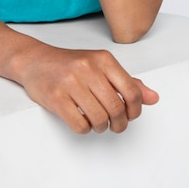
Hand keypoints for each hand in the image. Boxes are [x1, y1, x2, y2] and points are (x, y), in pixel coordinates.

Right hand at [18, 45, 158, 133]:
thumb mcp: (100, 67)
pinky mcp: (56, 97)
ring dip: (101, 127)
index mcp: (103, 59)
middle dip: (119, 123)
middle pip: (117, 108)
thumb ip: (127, 82)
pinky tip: (81, 119)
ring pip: (100, 119)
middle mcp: (88, 68)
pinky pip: (80, 125)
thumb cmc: (69, 65)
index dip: (135, 110)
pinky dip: (85, 128)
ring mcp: (71, 82)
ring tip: (96, 121)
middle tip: (115, 124)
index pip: (132, 91)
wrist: (35, 60)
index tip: (130, 115)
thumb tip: (153, 98)